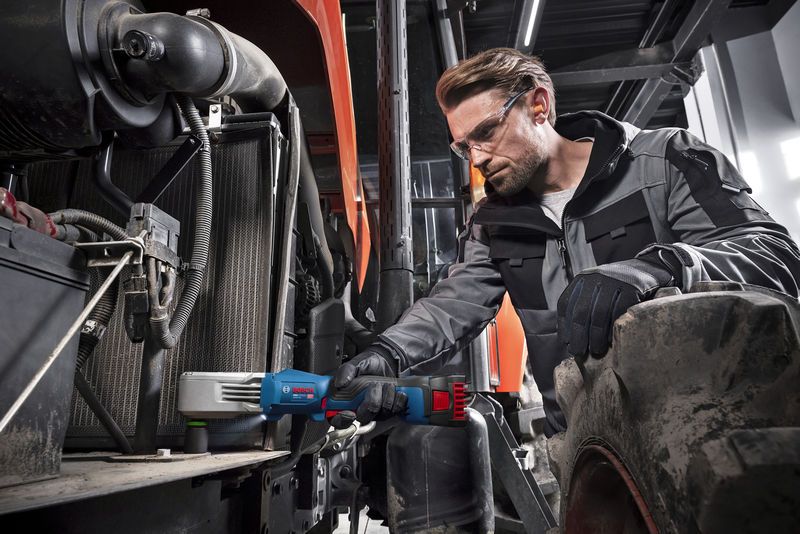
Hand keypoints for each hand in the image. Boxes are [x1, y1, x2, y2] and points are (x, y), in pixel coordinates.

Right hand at [329, 344, 406, 427]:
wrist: (386, 362)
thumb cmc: (369, 365)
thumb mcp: (356, 363)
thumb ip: (347, 371)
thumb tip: (340, 383)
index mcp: (345, 400)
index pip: (338, 419)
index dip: (343, 419)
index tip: (350, 413)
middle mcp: (359, 408)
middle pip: (363, 417)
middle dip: (372, 401)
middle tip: (375, 385)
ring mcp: (375, 412)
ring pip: (381, 414)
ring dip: (387, 397)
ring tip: (386, 384)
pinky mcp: (389, 410)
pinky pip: (395, 411)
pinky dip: (398, 399)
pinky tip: (396, 391)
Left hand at [557, 256, 676, 358]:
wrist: (649, 267)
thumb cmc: (619, 286)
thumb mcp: (597, 288)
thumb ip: (584, 304)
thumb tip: (571, 336)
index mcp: (583, 278)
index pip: (566, 303)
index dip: (564, 325)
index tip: (566, 342)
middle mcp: (595, 277)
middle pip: (581, 310)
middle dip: (578, 334)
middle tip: (578, 351)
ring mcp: (614, 281)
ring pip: (599, 313)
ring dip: (595, 335)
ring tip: (596, 350)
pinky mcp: (632, 287)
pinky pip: (619, 311)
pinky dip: (613, 328)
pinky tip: (610, 341)